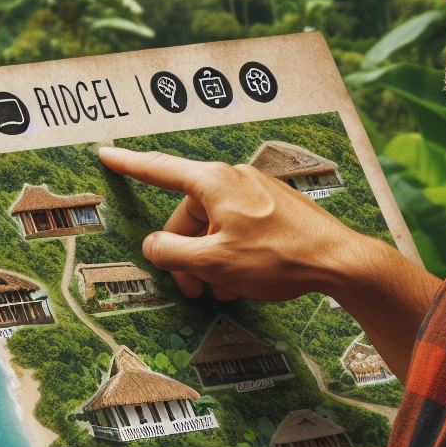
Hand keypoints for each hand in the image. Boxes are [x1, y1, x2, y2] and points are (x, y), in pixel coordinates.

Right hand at [98, 145, 361, 301]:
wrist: (339, 261)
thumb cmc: (277, 257)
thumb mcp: (213, 262)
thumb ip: (172, 252)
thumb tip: (154, 245)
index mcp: (214, 181)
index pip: (160, 169)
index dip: (129, 164)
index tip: (106, 153)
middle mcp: (234, 179)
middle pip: (189, 215)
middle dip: (184, 254)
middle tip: (191, 290)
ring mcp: (257, 192)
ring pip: (214, 227)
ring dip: (209, 261)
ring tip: (221, 292)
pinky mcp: (275, 209)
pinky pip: (238, 230)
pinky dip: (231, 255)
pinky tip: (241, 284)